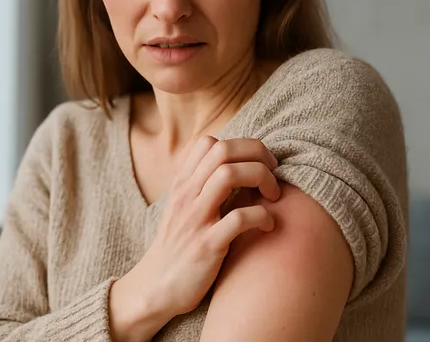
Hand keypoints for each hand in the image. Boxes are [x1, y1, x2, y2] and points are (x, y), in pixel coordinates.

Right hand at [110, 136, 280, 340]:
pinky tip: (269, 226)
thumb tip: (241, 167)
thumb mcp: (185, 208)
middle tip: (273, 174)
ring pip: (229, 175)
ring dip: (261, 179)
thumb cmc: (179, 245)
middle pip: (223, 151)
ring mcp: (195, 219)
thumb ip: (205, 185)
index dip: (242, 145)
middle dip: (257, 155)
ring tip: (274, 196)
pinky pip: (239, 219)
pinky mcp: (207, 246)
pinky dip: (262, 217)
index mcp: (182, 184)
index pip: (209, 142)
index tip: (259, 163)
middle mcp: (186, 195)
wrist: (156, 288)